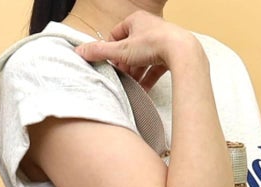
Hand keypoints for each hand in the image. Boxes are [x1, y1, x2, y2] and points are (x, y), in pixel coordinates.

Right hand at [74, 9, 197, 90]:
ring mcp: (161, 41)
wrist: (182, 52)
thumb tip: (79, 51)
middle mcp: (149, 28)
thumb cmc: (153, 45)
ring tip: (130, 86)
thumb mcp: (120, 50)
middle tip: (120, 78)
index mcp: (136, 20)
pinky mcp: (170, 55)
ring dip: (136, 74)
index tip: (109, 64)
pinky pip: (155, 68)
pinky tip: (143, 91)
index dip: (111, 51)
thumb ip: (99, 52)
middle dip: (124, 65)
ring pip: (143, 60)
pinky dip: (148, 79)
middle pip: (130, 50)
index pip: (117, 35)